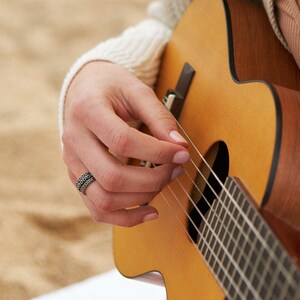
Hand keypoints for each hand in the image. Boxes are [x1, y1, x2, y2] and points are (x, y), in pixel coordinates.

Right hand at [62, 61, 189, 226]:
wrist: (84, 91)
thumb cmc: (111, 87)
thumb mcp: (136, 90)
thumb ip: (159, 116)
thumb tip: (180, 146)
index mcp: (87, 111)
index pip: (123, 141)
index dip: (158, 151)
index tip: (181, 153)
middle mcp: (74, 141)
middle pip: (112, 177)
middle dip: (153, 179)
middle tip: (175, 170)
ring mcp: (73, 163)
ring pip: (104, 199)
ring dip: (142, 198)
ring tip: (164, 182)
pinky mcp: (78, 177)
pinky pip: (98, 209)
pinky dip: (125, 217)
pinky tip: (150, 211)